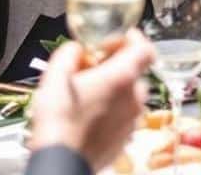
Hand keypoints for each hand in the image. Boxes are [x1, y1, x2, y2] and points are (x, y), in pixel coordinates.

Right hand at [27, 30, 154, 171]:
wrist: (61, 164)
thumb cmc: (59, 122)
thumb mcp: (55, 76)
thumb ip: (69, 52)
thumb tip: (76, 48)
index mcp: (121, 78)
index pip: (145, 48)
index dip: (133, 39)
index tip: (117, 39)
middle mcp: (133, 99)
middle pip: (135, 72)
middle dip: (115, 66)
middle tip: (92, 68)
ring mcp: (131, 121)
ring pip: (129, 95)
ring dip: (113, 90)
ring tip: (87, 93)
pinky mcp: (125, 139)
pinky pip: (123, 116)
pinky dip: (111, 110)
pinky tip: (89, 114)